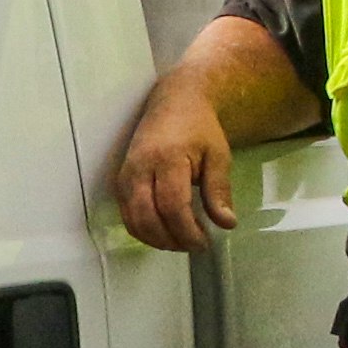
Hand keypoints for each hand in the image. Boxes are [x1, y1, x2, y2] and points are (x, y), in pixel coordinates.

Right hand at [112, 73, 238, 252]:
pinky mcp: (120, 181)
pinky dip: (144, 231)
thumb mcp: (218, 155)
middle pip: (148, 218)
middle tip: (194, 245)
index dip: (188, 231)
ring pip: (133, 221)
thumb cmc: (199, 128)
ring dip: (157, 239)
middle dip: (172, 240)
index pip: (172, 206)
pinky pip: (127, 215)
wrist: (174, 102)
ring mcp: (126, 175)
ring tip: (181, 241)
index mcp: (167, 158)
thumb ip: (219, 190)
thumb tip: (226, 224)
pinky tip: (164, 232)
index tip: (205, 242)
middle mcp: (140, 168)